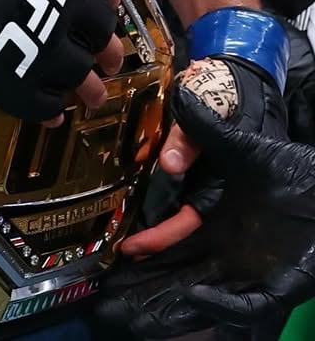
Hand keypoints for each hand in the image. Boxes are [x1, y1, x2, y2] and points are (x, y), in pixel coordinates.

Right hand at [0, 0, 122, 122]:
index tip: (102, 2)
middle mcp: (74, 1)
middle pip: (102, 31)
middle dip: (106, 47)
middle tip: (107, 59)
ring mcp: (51, 45)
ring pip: (82, 75)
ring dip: (88, 86)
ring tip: (89, 94)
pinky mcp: (23, 78)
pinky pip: (46, 101)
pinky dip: (51, 108)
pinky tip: (53, 111)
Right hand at [96, 68, 314, 338]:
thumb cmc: (290, 168)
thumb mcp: (241, 147)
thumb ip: (205, 128)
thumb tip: (177, 94)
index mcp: (218, 218)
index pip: (177, 235)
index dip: (151, 242)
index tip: (124, 246)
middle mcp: (230, 248)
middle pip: (184, 270)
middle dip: (152, 284)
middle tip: (116, 298)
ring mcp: (254, 270)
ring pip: (208, 295)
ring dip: (176, 303)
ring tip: (142, 312)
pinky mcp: (280, 286)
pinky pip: (249, 305)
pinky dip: (223, 305)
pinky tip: (198, 296)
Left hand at [122, 52, 288, 257]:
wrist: (226, 76)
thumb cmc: (219, 96)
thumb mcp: (206, 113)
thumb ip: (188, 139)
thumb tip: (170, 165)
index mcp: (216, 181)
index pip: (188, 219)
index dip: (161, 236)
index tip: (134, 245)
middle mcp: (204, 183)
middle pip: (175, 219)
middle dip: (148, 236)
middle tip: (115, 244)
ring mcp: (192, 173)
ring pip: (168, 204)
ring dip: (144, 217)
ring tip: (114, 227)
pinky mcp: (180, 160)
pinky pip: (163, 183)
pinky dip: (145, 191)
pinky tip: (124, 194)